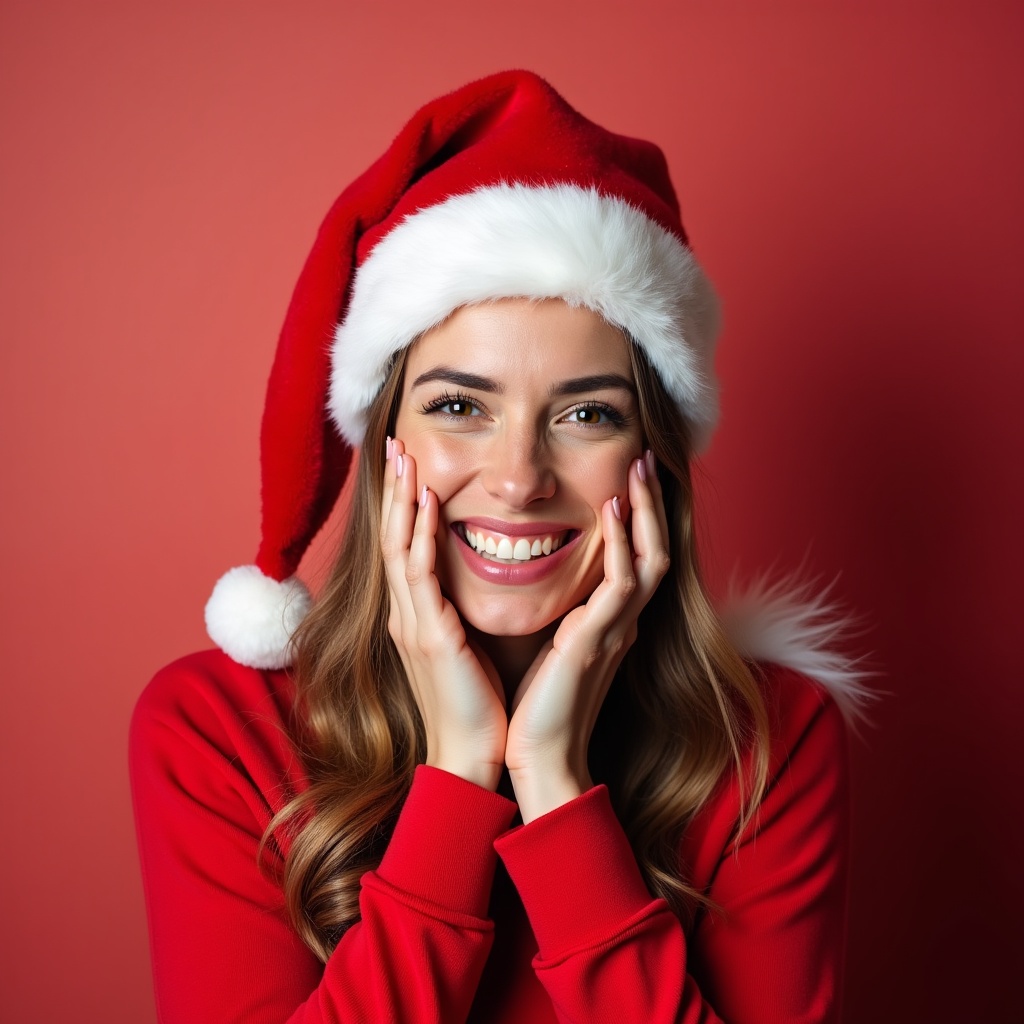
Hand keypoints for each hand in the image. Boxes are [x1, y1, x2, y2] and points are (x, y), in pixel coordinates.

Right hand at [381, 438, 506, 790]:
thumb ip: (461, 612)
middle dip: (395, 489)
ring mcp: (412, 623)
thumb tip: (478, 582)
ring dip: (402, 499)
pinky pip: (420, 575)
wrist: (470, 756)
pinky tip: (427, 504)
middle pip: (393, 537)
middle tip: (396, 445)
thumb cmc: (476, 705)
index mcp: (415, 616)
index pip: (405, 548)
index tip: (410, 466)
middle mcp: (405, 614)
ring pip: (399, 547)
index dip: (404, 505)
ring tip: (404, 457)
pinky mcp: (430, 636)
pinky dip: (421, 535)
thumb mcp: (466, 648)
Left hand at [504, 451, 669, 820]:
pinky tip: (612, 511)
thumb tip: (555, 587)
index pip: (636, 557)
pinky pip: (621, 584)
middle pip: (654, 548)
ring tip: (638, 469)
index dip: (638, 517)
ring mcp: (615, 631)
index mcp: (609, 622)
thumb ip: (564, 616)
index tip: (628, 477)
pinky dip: (621, 545)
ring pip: (649, 558)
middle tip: (644, 458)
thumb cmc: (536, 705)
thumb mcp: (554, 647)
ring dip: (646, 511)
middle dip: (652, 503)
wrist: (537, 758)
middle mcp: (621, 622)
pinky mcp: (597, 642)